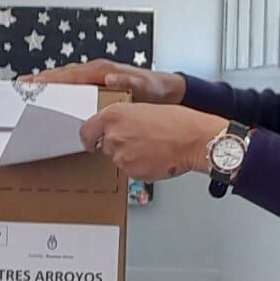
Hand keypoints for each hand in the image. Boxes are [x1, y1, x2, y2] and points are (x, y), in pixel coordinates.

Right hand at [33, 58, 186, 104]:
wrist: (167, 90)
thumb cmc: (155, 89)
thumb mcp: (143, 86)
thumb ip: (127, 80)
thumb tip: (109, 77)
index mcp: (102, 71)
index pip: (70, 75)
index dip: (49, 78)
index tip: (31, 81)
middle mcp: (98, 70)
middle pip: (63, 74)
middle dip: (42, 78)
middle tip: (22, 84)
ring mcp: (98, 76)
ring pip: (68, 78)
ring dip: (50, 82)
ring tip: (31, 88)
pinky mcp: (100, 83)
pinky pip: (76, 84)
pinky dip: (62, 86)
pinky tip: (55, 95)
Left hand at [80, 104, 226, 180]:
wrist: (194, 139)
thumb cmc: (176, 122)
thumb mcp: (143, 109)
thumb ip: (122, 119)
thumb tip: (114, 128)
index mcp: (114, 115)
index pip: (86, 131)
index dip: (89, 138)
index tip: (91, 142)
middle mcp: (113, 135)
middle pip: (104, 146)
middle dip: (118, 145)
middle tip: (139, 140)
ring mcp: (121, 156)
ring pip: (118, 159)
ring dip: (130, 156)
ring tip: (151, 147)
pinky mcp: (132, 172)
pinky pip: (130, 171)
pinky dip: (139, 166)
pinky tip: (154, 157)